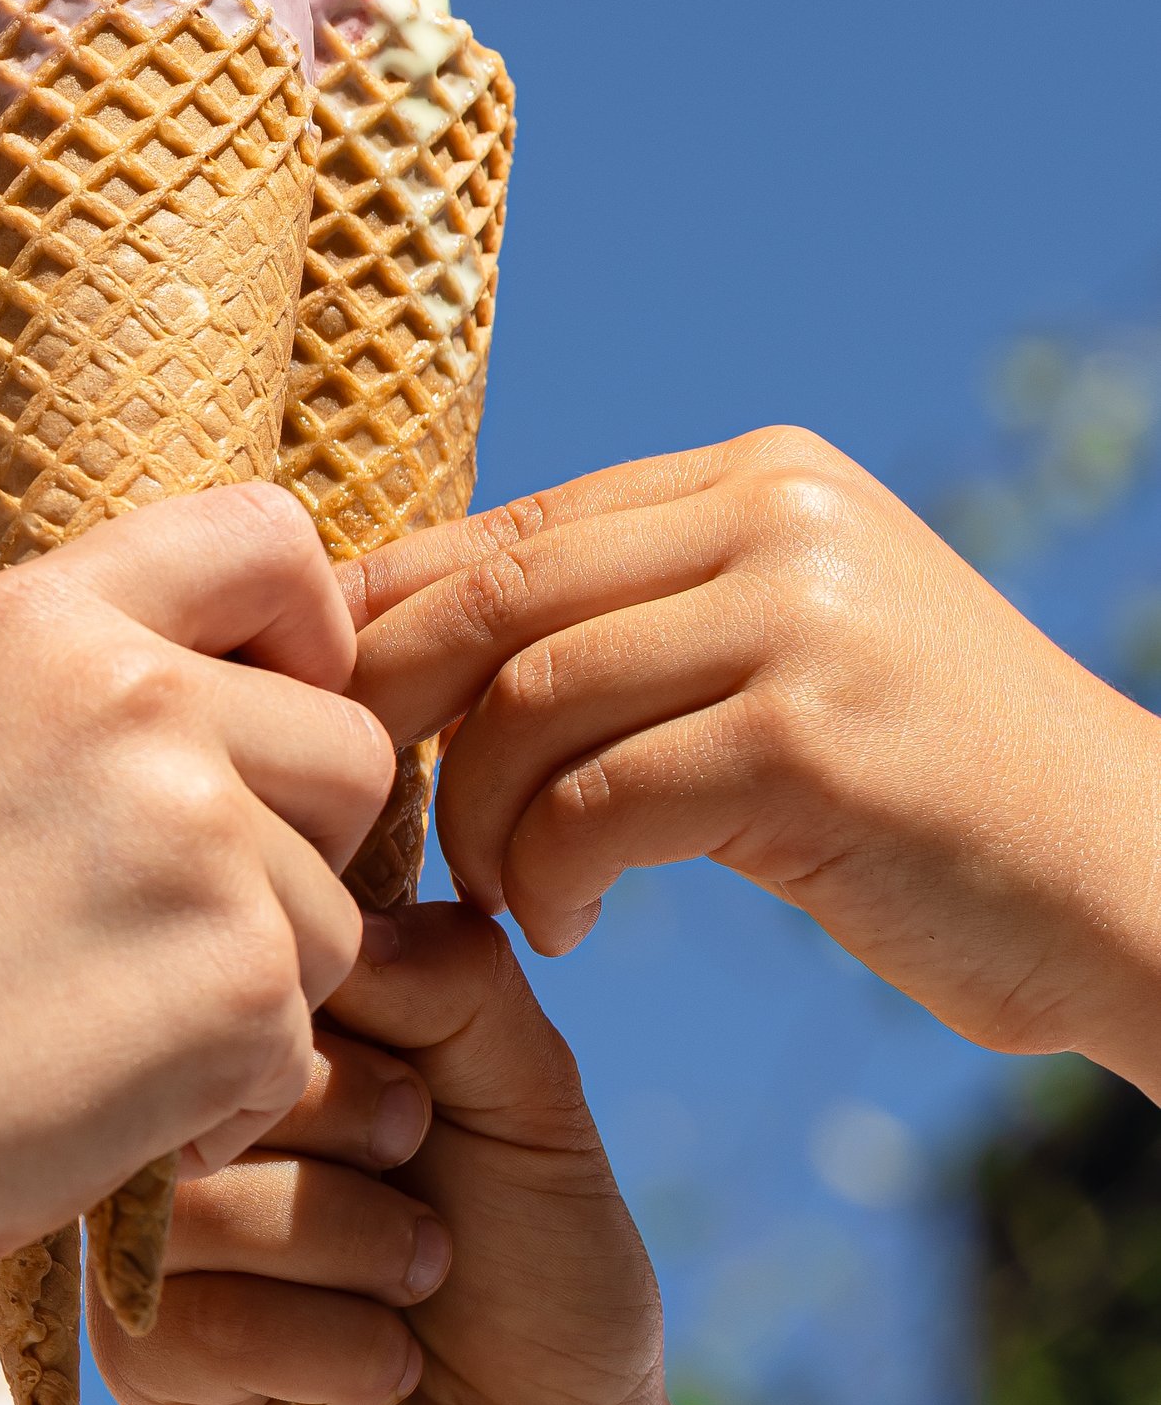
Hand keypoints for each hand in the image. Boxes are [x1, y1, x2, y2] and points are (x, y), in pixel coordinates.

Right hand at [0, 479, 395, 1284]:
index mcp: (49, 617)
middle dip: (296, 847)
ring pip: (337, 912)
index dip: (308, 630)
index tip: (275, 710)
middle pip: (346, 747)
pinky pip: (301, 1039)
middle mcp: (138, 695)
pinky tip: (104, 1102)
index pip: (267, 539)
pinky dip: (223, 1097)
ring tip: (104, 1024)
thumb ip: (81, 683)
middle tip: (174, 925)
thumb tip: (266, 685)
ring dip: (251, 988)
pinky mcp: (241, 970)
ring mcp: (200, 830)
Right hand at [91, 901, 672, 1404]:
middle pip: (219, 1063)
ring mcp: (151, 1238)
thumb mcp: (533, 1103)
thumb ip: (459, 987)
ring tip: (417, 1284)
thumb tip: (347, 932)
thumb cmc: (543, 1274)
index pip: (252, 947)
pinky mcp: (141, 1364)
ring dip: (361, 1248)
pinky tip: (384, 1372)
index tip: (428, 1090)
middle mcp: (181, 1118)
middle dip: (369, 1127)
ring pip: (209, 1199)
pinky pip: (202, 1322)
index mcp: (261, 1031)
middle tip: (425, 1183)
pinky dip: (336, 1349)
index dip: (364, 1011)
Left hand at [343, 429, 1160, 1082]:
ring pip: (528, 701)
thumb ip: (648, 618)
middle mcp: (777, 515)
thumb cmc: (938, 798)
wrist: (1141, 885)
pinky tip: (565, 929)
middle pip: (498, 595)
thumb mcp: (792, 655)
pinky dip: (546, 875)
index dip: (397, 615)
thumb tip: (426, 629)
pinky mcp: (804, 738)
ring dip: (473, 816)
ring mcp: (797, 617)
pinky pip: (595, 803)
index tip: (325, 706)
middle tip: (349, 806)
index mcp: (761, 475)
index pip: (517, 526)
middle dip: (390, 704)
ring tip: (492, 890)